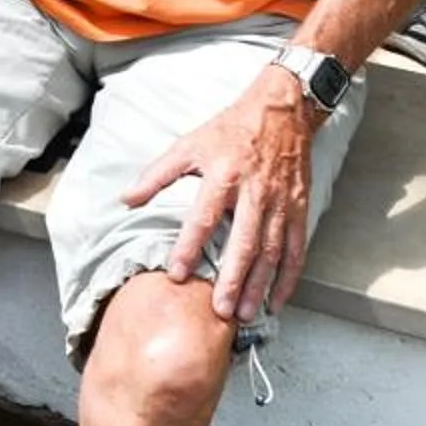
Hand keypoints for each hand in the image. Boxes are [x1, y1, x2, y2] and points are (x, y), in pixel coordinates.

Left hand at [119, 69, 318, 324]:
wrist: (282, 111)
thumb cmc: (230, 130)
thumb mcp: (188, 145)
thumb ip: (156, 175)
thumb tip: (126, 199)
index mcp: (224, 175)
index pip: (204, 217)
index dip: (189, 246)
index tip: (177, 273)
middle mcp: (255, 192)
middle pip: (244, 242)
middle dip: (232, 279)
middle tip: (219, 310)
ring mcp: (281, 203)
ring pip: (272, 251)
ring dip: (259, 285)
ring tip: (244, 313)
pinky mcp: (300, 209)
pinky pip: (296, 249)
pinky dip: (288, 278)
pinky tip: (276, 301)